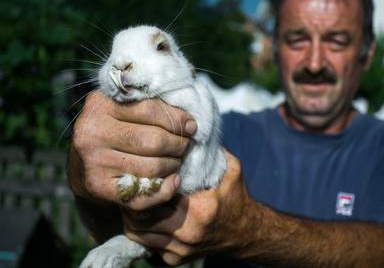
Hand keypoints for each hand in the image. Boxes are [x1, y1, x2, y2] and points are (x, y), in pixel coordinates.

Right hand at [69, 90, 196, 210]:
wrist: (83, 161)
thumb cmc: (114, 128)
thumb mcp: (125, 107)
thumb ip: (152, 104)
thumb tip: (190, 123)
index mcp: (101, 105)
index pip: (151, 111)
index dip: (177, 120)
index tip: (192, 126)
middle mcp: (92, 133)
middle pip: (154, 141)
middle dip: (178, 144)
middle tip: (185, 145)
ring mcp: (94, 162)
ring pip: (152, 167)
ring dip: (173, 165)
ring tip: (177, 160)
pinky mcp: (98, 187)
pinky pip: (142, 194)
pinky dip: (165, 190)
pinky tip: (174, 180)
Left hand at [122, 150, 253, 264]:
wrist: (247, 233)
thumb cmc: (237, 199)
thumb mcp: (232, 170)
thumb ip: (213, 152)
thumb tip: (194, 132)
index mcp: (199, 210)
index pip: (158, 196)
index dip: (147, 184)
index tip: (144, 172)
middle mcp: (187, 234)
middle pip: (140, 219)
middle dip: (133, 202)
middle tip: (133, 186)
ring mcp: (179, 250)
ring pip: (138, 235)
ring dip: (133, 217)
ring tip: (136, 200)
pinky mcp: (174, 260)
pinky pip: (147, 245)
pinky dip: (143, 231)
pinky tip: (148, 216)